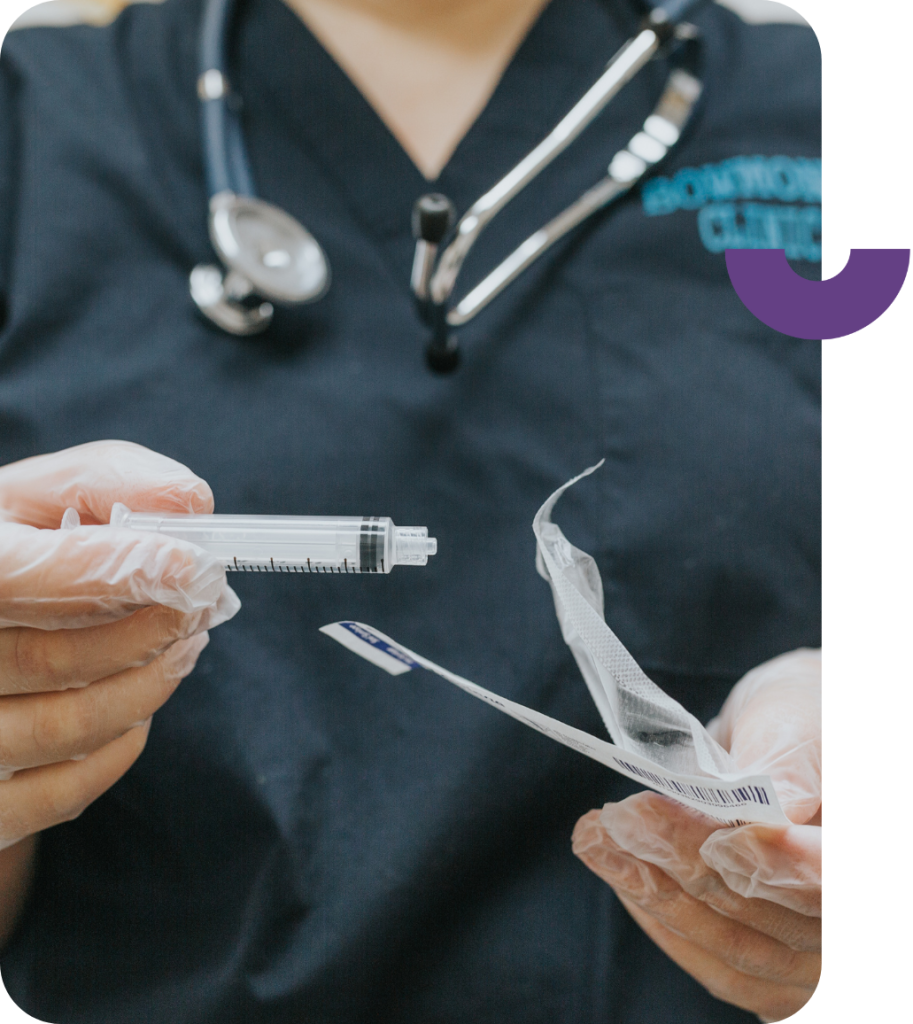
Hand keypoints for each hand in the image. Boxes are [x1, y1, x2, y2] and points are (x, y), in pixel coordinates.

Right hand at [0, 441, 239, 851]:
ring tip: (184, 643)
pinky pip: (63, 791)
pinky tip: (139, 705)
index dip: (105, 571)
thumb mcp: (31, 504)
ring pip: (67, 726)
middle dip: (150, 630)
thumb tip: (187, 501)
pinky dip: (122, 744)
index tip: (187, 563)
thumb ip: (104, 482)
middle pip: (52, 659)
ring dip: (150, 683)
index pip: (13, 579)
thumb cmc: (6, 564)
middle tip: (201, 603)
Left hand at [572, 649, 821, 1021]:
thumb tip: (763, 815)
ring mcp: (814, 952)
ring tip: (597, 841)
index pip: (827, 879)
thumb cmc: (795, 718)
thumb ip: (784, 765)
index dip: (778, 868)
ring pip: (743, 952)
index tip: (716, 841)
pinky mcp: (775, 964)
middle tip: (620, 822)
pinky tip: (622, 877)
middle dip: (689, 868)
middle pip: (780, 922)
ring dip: (659, 898)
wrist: (781, 737)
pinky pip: (725, 969)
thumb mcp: (791, 719)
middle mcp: (840, 917)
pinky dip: (668, 925)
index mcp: (849, 849)